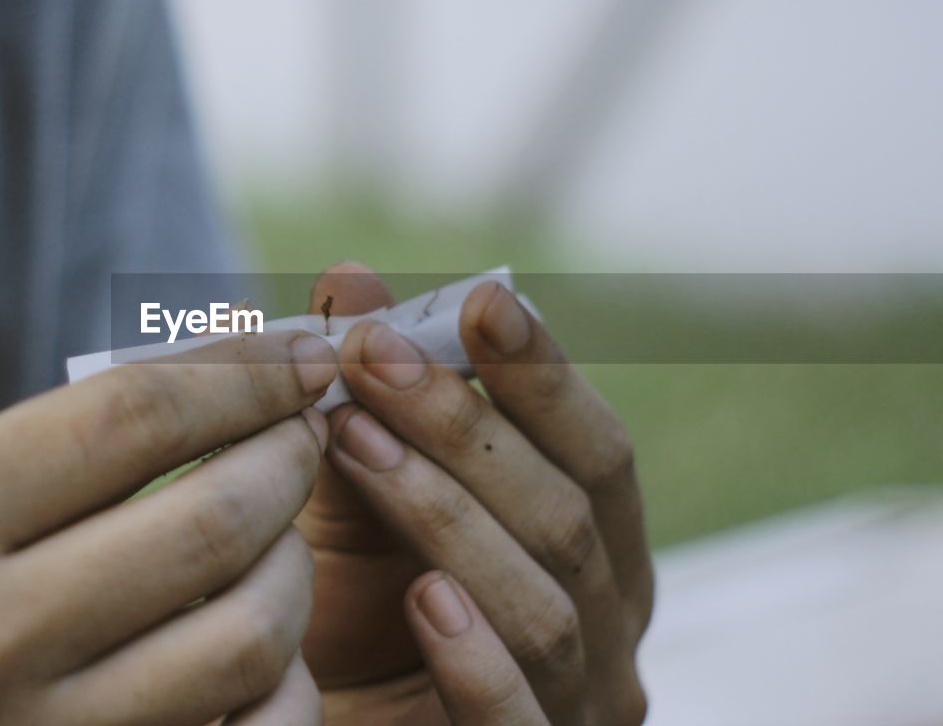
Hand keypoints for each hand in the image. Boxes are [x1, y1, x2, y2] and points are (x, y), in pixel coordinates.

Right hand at [0, 332, 337, 725]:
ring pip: (249, 637)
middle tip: (307, 429)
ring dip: (295, 566)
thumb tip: (218, 387)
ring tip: (282, 529)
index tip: (301, 351)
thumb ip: (48, 455)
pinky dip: (279, 681)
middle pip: (212, 521)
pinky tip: (264, 638)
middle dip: (289, 458)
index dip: (241, 371)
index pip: (131, 415)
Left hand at [298, 263, 652, 724]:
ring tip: (353, 441)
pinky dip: (478, 662)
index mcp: (595, 552)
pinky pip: (519, 723)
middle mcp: (608, 628)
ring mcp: (578, 709)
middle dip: (469, 426)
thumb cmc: (348, 619)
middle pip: (568, 515)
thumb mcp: (355, 501)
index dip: (545, 375)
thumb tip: (351, 276)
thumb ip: (370, 400)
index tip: (478, 301)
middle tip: (373, 354)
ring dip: (448, 514)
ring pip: (547, 607)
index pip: (597, 453)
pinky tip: (419, 599)